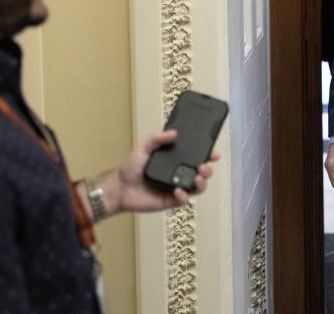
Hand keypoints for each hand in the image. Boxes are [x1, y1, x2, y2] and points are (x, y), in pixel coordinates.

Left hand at [94, 130, 219, 217]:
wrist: (119, 188)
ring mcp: (176, 187)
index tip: (214, 152)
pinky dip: (184, 195)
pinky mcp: (170, 200)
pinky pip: (184, 200)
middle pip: (201, 173)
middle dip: (208, 170)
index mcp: (175, 161)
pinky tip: (178, 190)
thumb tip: (174, 132)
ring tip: (196, 178)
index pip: (196, 157)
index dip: (208, 155)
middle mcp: (178, 174)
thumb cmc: (130, 168)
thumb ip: (157, 138)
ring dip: (201, 183)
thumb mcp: (143, 147)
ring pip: (197, 187)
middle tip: (203, 167)